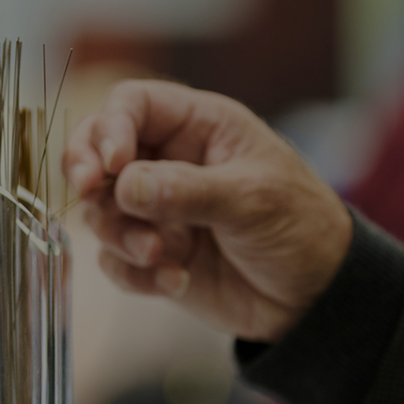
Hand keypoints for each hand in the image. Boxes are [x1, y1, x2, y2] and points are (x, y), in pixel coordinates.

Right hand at [62, 80, 351, 341]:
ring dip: (119, 236)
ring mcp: (157, 210)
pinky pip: (116, 261)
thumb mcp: (252, 201)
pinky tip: (176, 281)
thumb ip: (187, 191)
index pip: (132, 105)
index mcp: (199, 126)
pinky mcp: (153, 254)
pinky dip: (135, 274)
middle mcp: (169, 162)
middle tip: (90, 195)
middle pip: (96, 152)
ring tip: (158, 255)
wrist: (316, 298)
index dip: (109, 128)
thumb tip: (123, 183)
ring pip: (100, 212)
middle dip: (87, 176)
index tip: (109, 166)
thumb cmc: (301, 228)